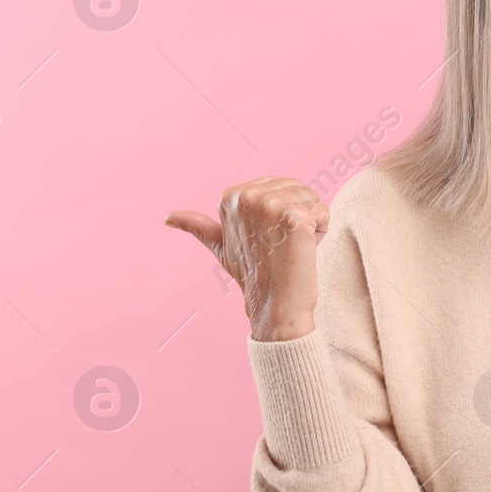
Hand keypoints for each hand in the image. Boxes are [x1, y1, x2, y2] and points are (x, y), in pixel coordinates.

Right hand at [164, 177, 328, 341]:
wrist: (275, 307)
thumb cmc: (252, 276)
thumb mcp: (221, 246)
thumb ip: (197, 227)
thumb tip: (167, 218)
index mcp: (230, 196)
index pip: (280, 184)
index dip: (280, 213)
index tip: (266, 239)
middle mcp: (248, 196)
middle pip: (298, 187)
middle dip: (298, 216)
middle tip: (280, 246)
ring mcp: (270, 205)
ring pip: (313, 198)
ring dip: (311, 224)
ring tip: (290, 248)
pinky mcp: (293, 216)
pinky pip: (323, 212)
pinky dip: (321, 232)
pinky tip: (304, 250)